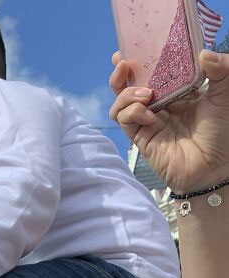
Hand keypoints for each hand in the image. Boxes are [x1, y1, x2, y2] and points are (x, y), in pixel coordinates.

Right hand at [109, 50, 228, 192]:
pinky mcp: (141, 138)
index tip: (134, 49)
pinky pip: (125, 120)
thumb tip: (204, 53)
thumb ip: (221, 70)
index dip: (141, 62)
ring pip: (120, 103)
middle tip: (123, 63)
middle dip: (121, 74)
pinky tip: (149, 114)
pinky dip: (131, 112)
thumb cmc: (224, 134)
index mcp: (178, 94)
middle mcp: (159, 106)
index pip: (153, 74)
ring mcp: (148, 122)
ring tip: (145, 93)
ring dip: (125, 93)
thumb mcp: (226, 95)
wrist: (216, 167)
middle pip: (129, 87)